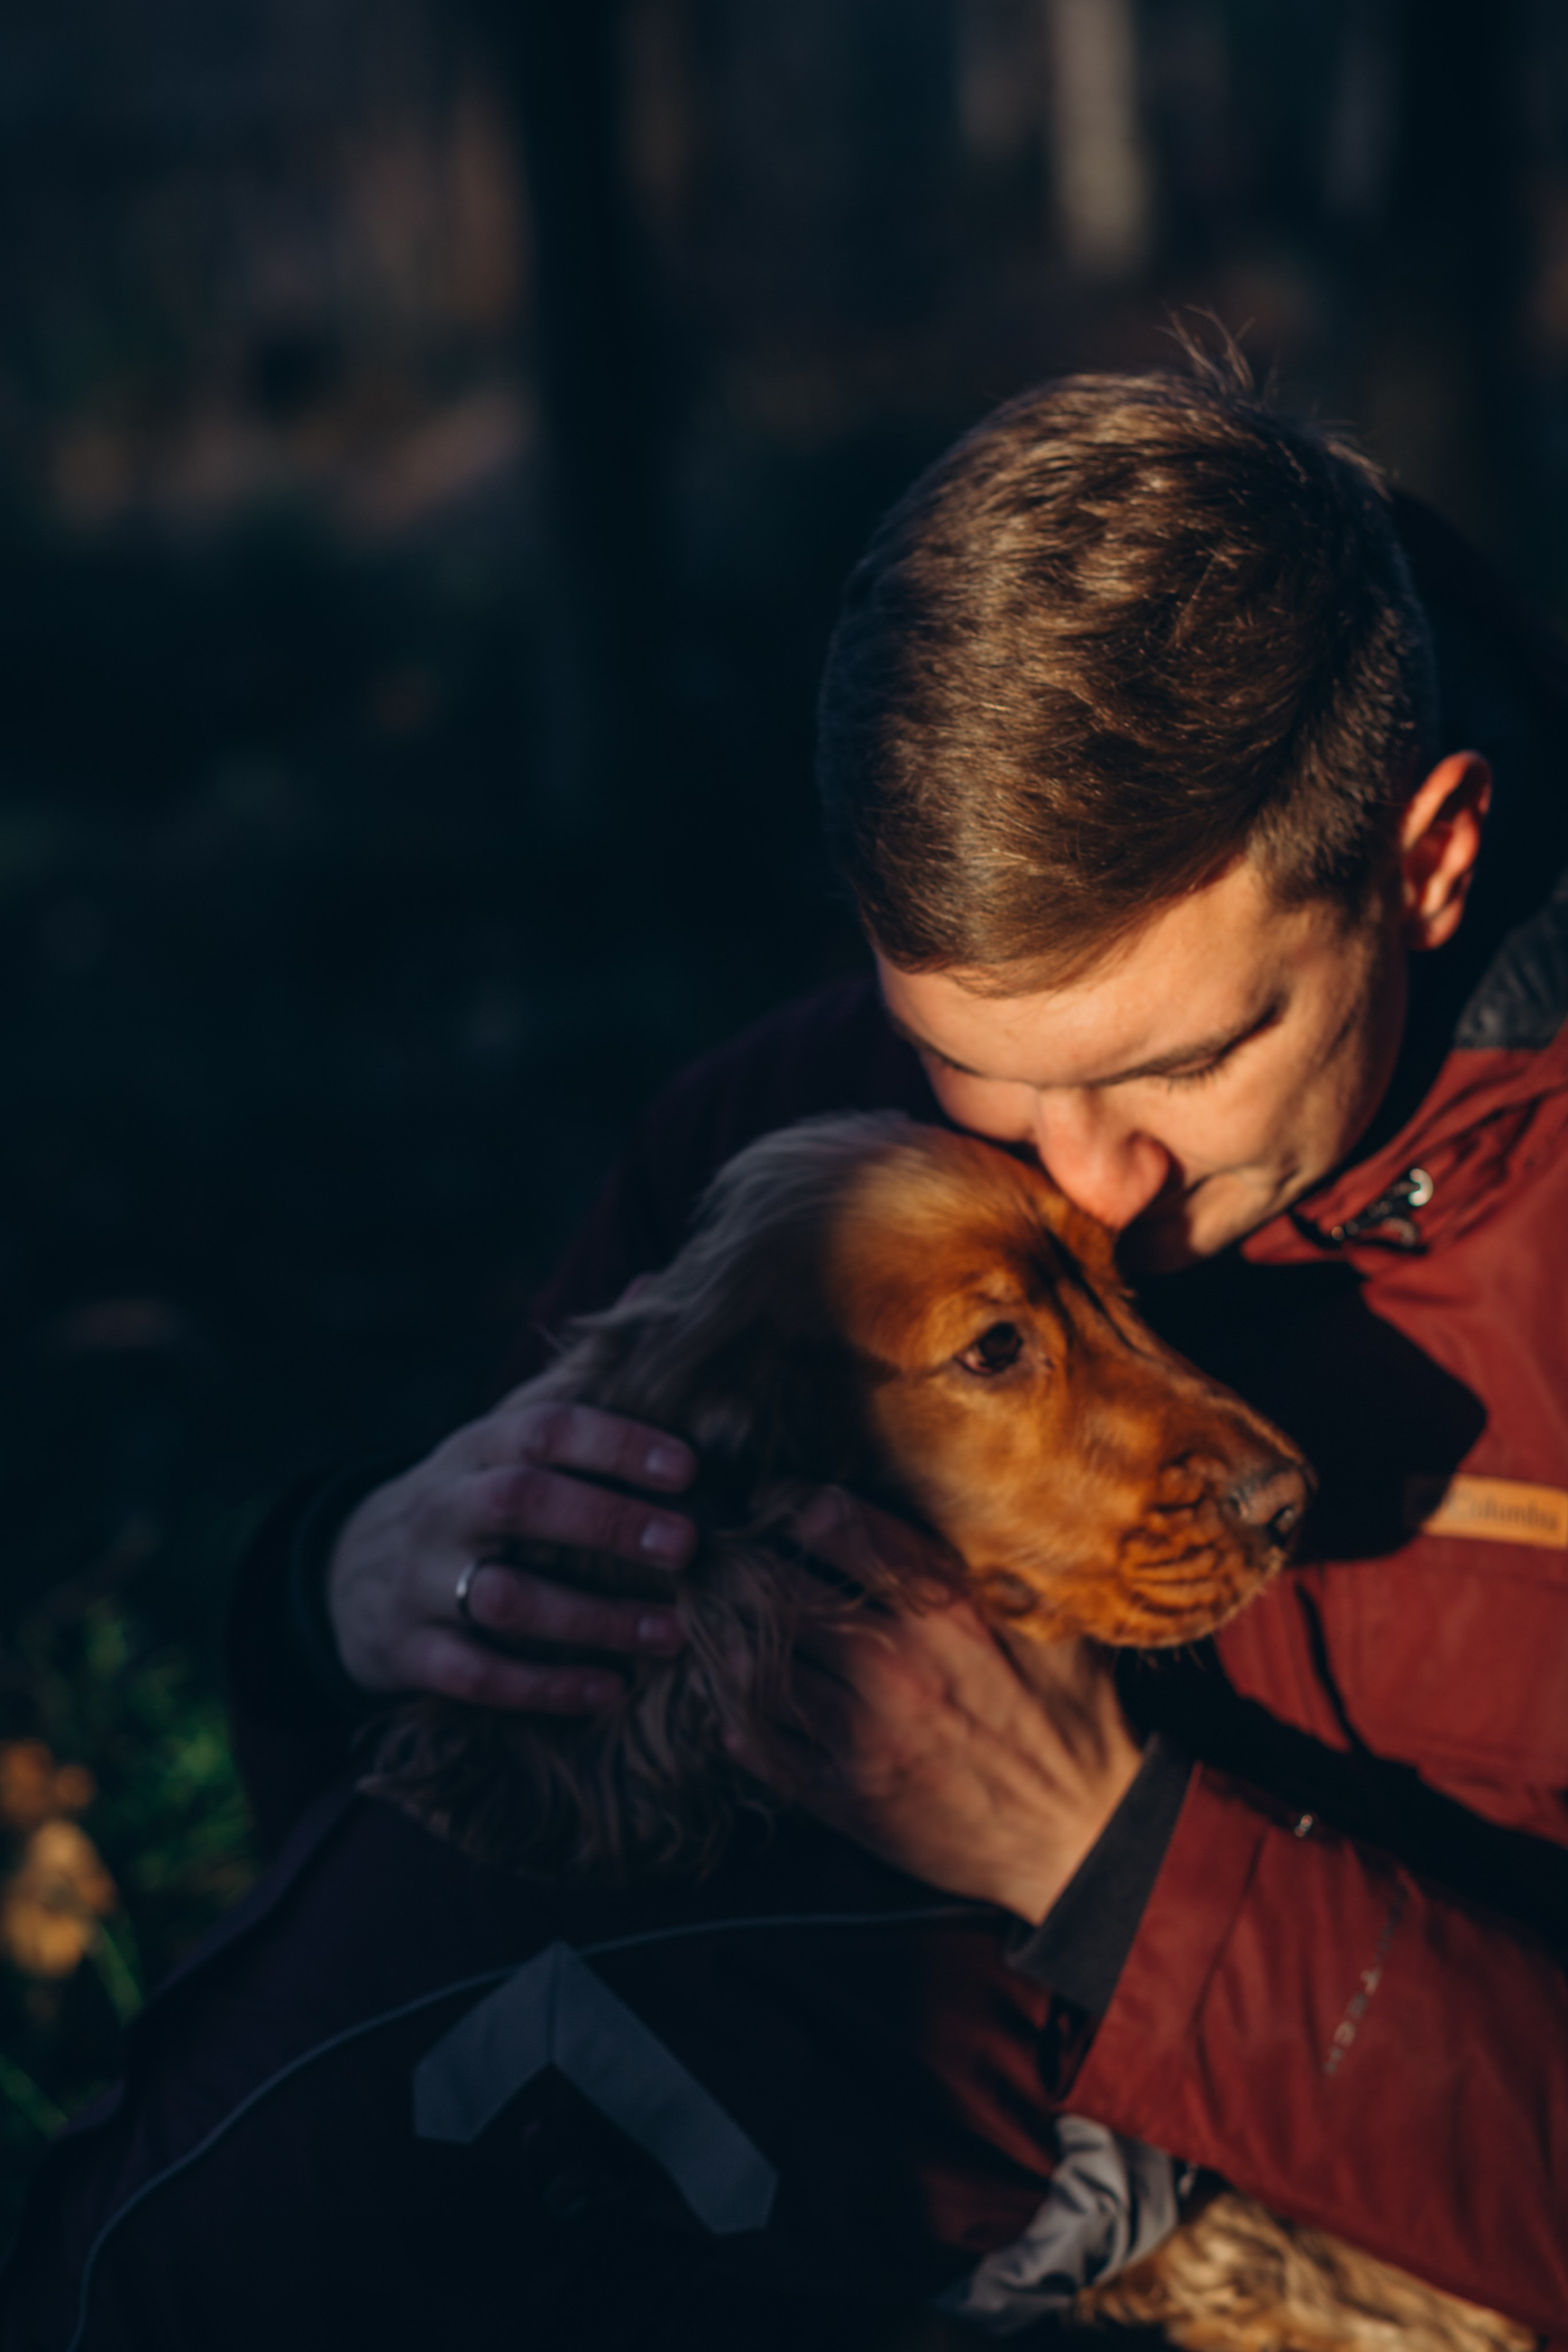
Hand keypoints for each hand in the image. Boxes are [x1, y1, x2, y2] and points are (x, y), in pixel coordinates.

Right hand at [326, 1395, 697, 1710]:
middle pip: (522, 1501)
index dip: (616, 1442)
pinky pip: (480, 1675)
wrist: (342, 1573)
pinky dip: (548, 1687)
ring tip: (671, 1633)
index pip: (544, 1429)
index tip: (686, 1468)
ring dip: (596, 1617)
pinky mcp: (408, 1651)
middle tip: (687, 1546)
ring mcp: (419, 1581)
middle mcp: (443, 1508)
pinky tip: (610, 1690)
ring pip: (507, 1597)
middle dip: (609, 1521)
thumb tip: (667, 1361)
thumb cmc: (462, 1508)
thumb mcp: (493, 1455)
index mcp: (474, 1450)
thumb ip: (567, 1430)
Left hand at [729, 1495, 1141, 1921]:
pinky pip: (763, 1748)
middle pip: (779, 1588)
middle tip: (729, 1561)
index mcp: (949, 1607)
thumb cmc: (1070, 1719)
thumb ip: (987, 1567)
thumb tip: (942, 1504)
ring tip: (719, 1627)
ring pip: (756, 1665)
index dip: (794, 1505)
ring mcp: (868, 1733)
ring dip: (728, 1642)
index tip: (780, 1506)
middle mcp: (899, 1662)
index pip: (839, 1524)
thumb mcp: (1048, 1623)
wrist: (1081, 1836)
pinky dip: (735, 1722)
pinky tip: (733, 1707)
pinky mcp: (850, 1798)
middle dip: (744, 1567)